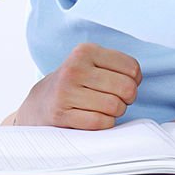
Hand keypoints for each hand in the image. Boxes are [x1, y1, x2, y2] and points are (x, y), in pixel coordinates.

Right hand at [0, 43, 141, 129]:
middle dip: (127, 98)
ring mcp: (65, 92)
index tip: (122, 84)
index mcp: (85, 51)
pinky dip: (105, 123)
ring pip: (115, 106)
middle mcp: (74, 68)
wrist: (39, 104)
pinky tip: (96, 118)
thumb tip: (136, 81)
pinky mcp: (61, 115)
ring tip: (104, 108)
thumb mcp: (90, 64)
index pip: (132, 67)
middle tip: (117, 99)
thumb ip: (117, 66)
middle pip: (126, 88)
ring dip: (116, 112)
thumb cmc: (75, 84)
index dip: (135, 80)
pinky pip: (101, 122)